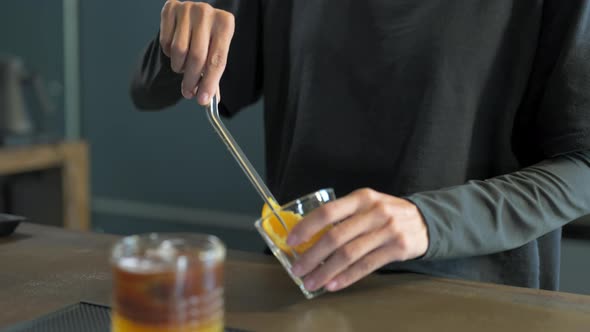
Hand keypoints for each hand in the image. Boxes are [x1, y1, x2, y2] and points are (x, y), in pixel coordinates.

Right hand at [159, 0, 234, 104]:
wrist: (195, 15)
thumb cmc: (209, 38)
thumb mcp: (216, 53)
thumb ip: (213, 76)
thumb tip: (207, 101)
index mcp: (225, 23)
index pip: (217, 60)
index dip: (209, 83)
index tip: (202, 100)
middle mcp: (207, 12)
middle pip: (197, 56)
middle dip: (192, 80)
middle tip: (188, 93)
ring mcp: (188, 8)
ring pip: (179, 50)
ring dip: (179, 66)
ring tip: (184, 67)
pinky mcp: (170, 8)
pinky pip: (165, 41)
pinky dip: (169, 53)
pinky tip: (176, 52)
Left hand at [287, 188, 427, 291]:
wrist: (425, 221)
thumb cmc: (386, 214)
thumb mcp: (367, 205)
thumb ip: (343, 216)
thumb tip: (308, 238)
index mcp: (361, 198)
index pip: (328, 212)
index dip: (306, 227)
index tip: (291, 241)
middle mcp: (373, 211)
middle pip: (336, 236)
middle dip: (312, 255)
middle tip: (297, 269)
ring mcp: (387, 229)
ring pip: (349, 254)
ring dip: (326, 271)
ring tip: (311, 281)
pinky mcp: (397, 247)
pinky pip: (366, 265)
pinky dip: (347, 277)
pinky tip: (333, 284)